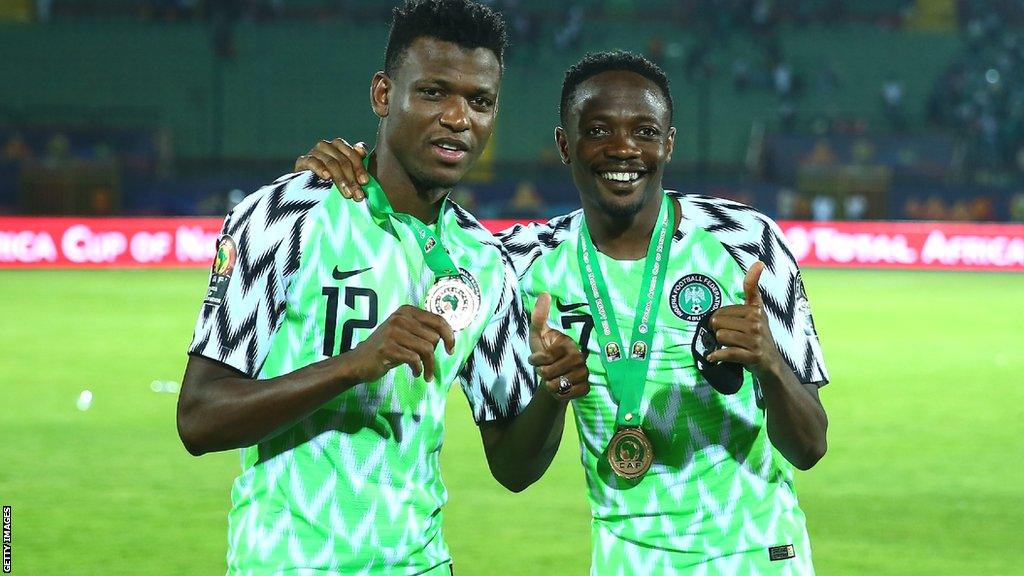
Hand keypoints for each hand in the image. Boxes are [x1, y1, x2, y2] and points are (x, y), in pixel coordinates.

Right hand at [295, 138, 369, 200]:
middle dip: (352, 179)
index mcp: (340, 146)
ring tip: (347, 194)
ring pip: (331, 163)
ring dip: (340, 179)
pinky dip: (320, 169)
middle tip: (358, 195)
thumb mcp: (347, 176)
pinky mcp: (302, 160)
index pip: (353, 153)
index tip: (365, 182)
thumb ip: (357, 164)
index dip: (360, 167)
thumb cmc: (332, 183)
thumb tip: (362, 151)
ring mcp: (315, 152)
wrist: (306, 189)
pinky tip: (327, 177)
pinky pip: (312, 162)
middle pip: (343, 160)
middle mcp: (328, 146)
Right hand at [344, 305, 454, 382]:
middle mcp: (400, 318)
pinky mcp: (388, 347)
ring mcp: (393, 332)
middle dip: (434, 355)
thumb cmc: (388, 348)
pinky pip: (414, 359)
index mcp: (407, 311)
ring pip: (427, 349)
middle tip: (428, 365)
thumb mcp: (406, 333)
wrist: (360, 361)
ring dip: (429, 366)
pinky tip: (415, 373)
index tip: (450, 350)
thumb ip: (424, 331)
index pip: (438, 320)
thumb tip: (449, 336)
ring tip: (426, 373)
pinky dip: (419, 369)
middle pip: (434, 337)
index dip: (449, 336)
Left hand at [527, 293, 589, 400]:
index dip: (535, 361)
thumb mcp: (538, 335)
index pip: (545, 358)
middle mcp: (579, 357)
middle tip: (546, 370)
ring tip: (553, 378)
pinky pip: (568, 394)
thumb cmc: (544, 352)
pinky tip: (561, 388)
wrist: (553, 376)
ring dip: (550, 385)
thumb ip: (539, 317)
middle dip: (542, 374)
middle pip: (549, 373)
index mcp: (568, 344)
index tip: (537, 359)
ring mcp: (584, 373)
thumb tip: (545, 293)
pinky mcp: (586, 387)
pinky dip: (560, 394)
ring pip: (558, 386)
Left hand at [705, 261, 782, 377]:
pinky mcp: (753, 356)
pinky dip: (718, 356)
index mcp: (755, 310)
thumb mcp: (757, 310)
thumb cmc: (758, 335)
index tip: (724, 320)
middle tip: (727, 336)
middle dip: (717, 331)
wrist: (771, 363)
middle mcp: (757, 322)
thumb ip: (752, 288)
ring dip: (719, 343)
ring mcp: (756, 340)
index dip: (719, 317)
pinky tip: (714, 357)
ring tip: (730, 345)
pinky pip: (727, 353)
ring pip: (721, 336)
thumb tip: (758, 262)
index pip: (723, 311)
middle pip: (718, 322)